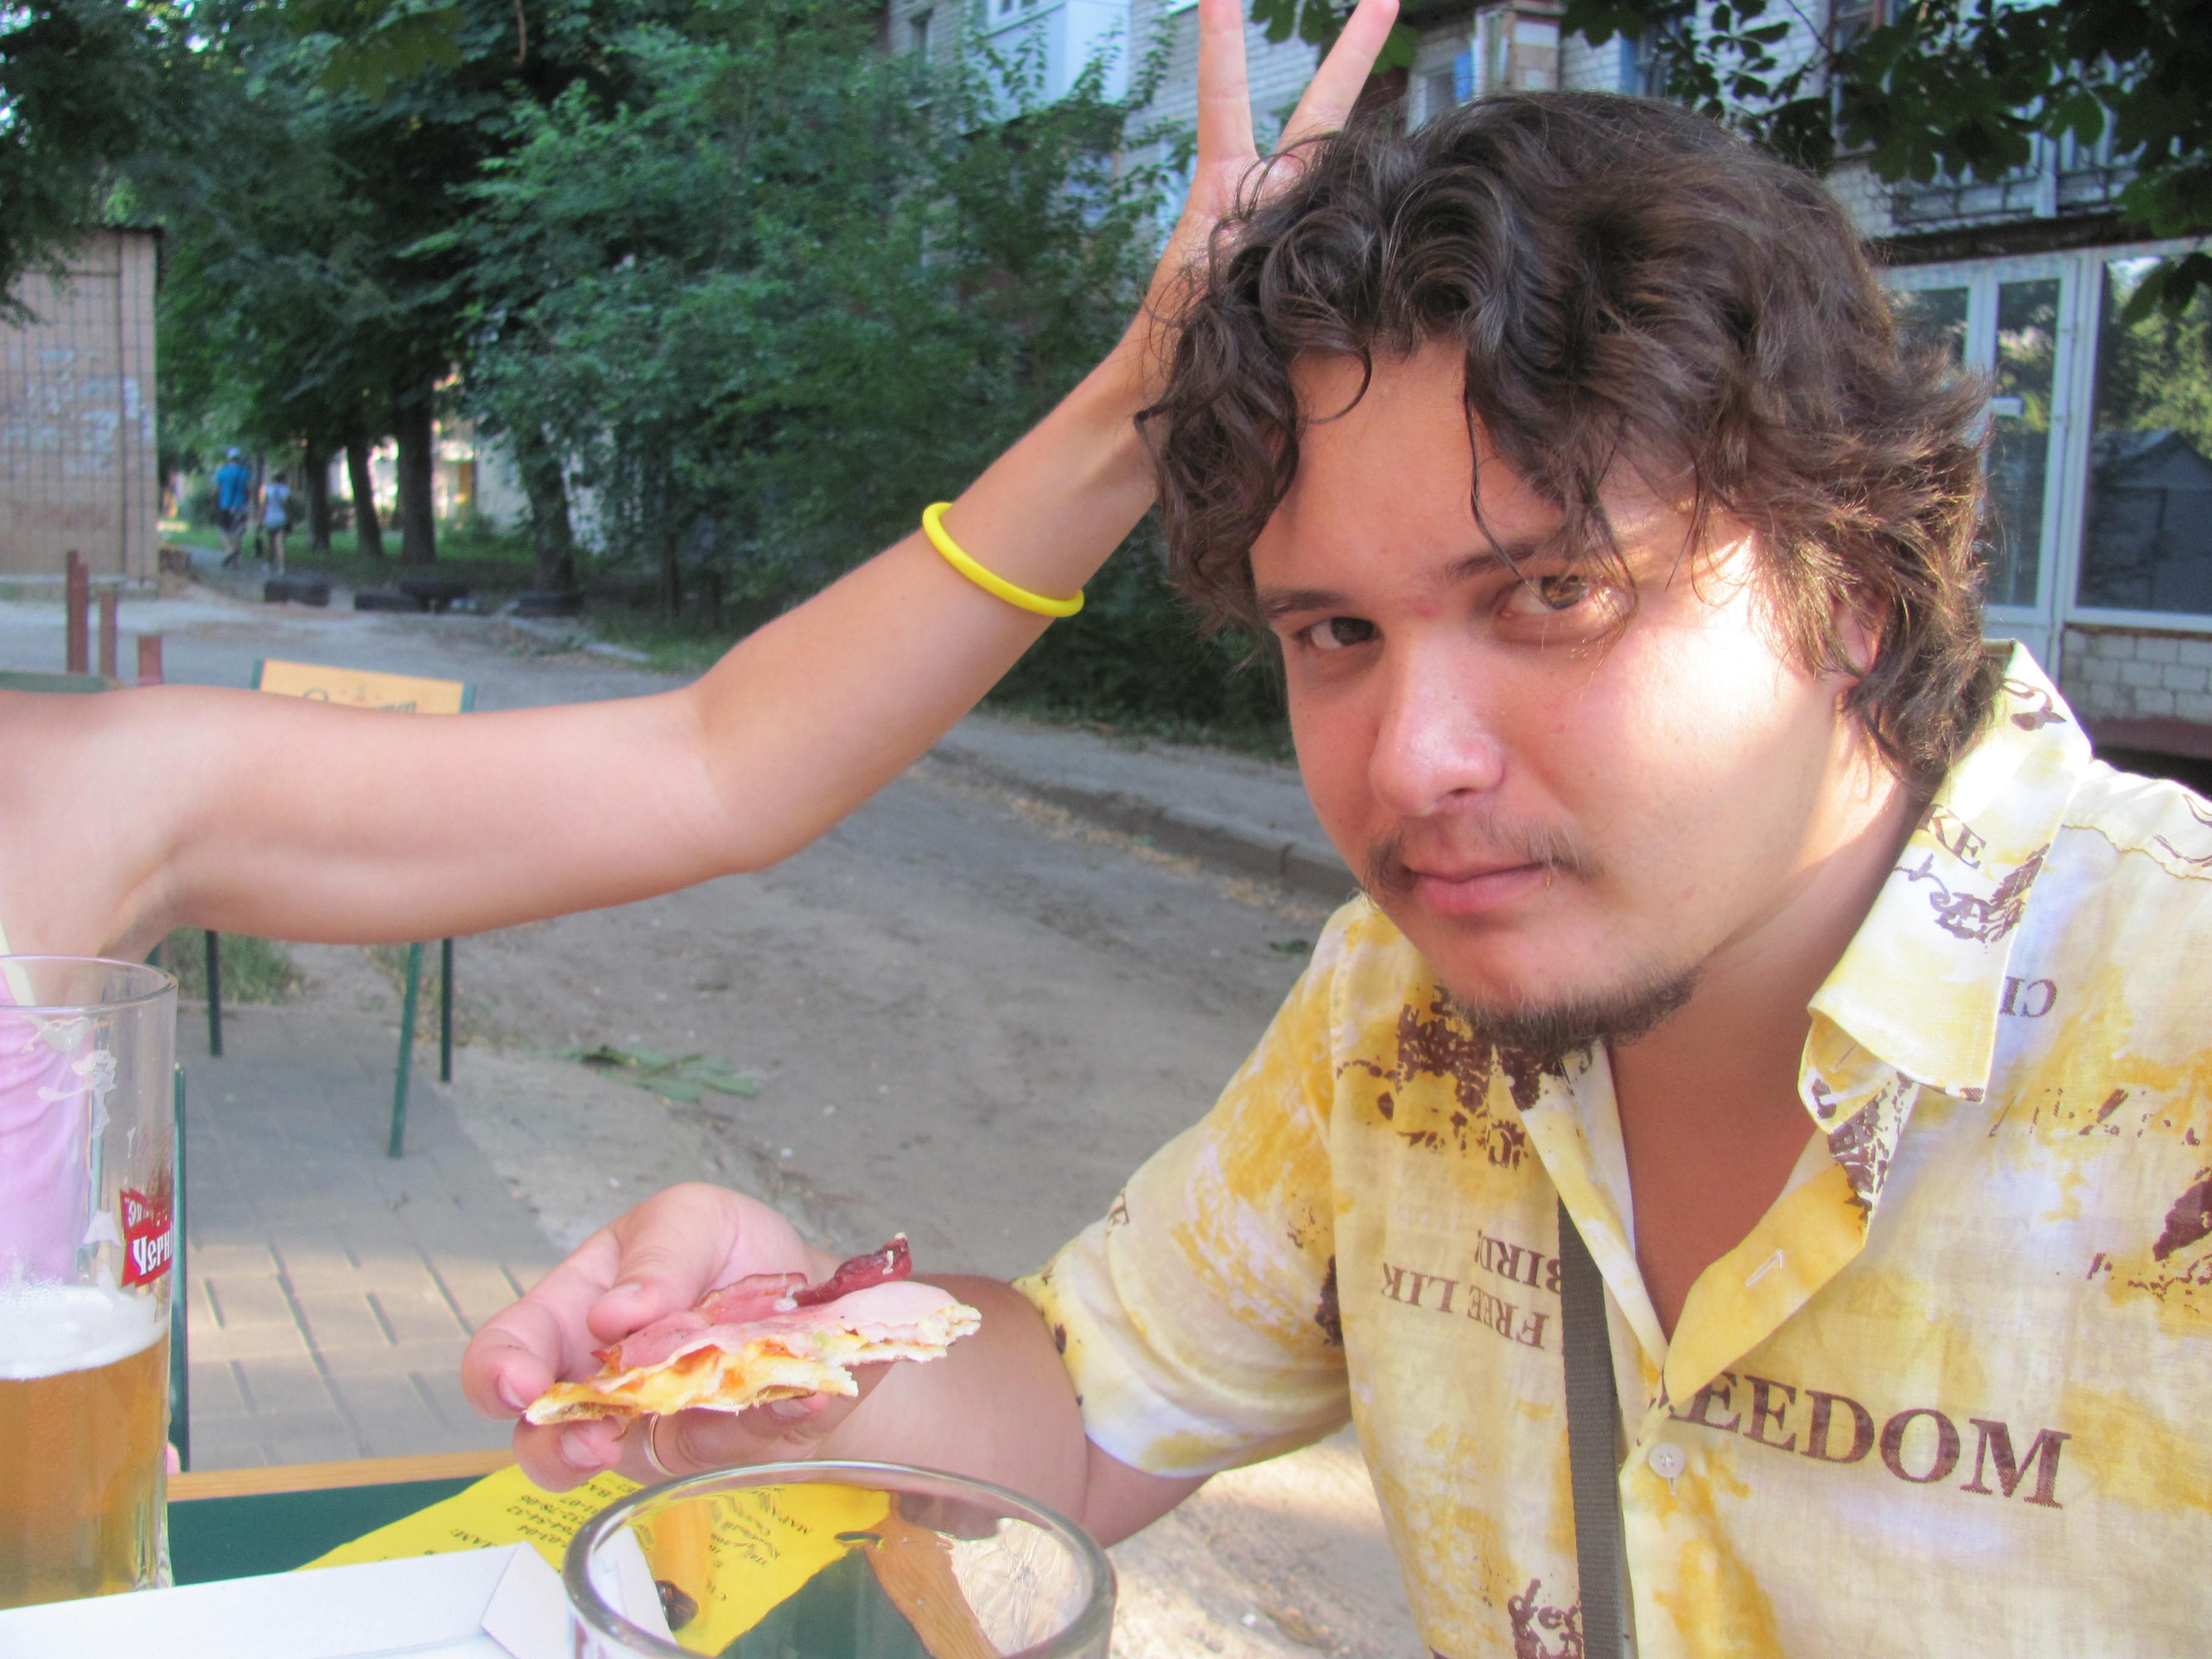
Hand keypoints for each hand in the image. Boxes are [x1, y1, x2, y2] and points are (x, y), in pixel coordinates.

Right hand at [461, 1182, 844, 1490]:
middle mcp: (602, 1381)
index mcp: (578, 1308)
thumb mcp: (692, 1219)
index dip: (496, 1371)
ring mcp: (653, 1425)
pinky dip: (770, 1419)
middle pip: (542, 1433)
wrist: (809, 1295)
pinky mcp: (718, 1449)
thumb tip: (616, 1313)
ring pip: (634, 1466)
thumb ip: (658, 1255)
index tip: (521, 1385)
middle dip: (554, 1446)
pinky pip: (735, 1446)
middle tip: (592, 1441)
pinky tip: (806, 1392)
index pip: (510, 1346)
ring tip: (691, 1426)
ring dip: (660, 1453)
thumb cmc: (726, 1250)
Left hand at [1144, 0, 1400, 322]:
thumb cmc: (1173, 337)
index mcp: (1226, 184)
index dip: (1220, 41)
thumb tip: (1254, 228)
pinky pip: (1357, 245)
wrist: (1177, 394)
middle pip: (1320, 108)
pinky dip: (1372, 251)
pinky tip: (1391, 258)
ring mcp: (1302, 226)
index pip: (1224, 96)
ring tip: (1407, 135)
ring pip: (1347, 173)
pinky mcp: (1322, 269)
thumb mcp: (1193, 279)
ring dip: (1375, 178)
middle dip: (1354, 51)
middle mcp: (1273, 194)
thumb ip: (1225, 246)